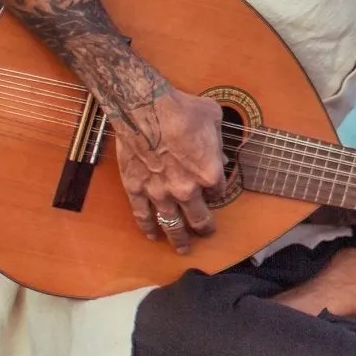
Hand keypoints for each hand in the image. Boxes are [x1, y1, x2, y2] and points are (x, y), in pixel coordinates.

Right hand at [112, 80, 226, 252]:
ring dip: (178, 238)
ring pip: (171, 224)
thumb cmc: (181, 109)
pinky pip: (142, 215)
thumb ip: (218, 141)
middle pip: (199, 218)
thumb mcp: (213, 119)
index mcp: (209, 173)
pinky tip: (152, 235)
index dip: (217, 193)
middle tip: (206, 233)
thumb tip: (219, 152)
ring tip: (183, 248)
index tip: (215, 192)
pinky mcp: (136, 189)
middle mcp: (186, 189)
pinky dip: (147, 228)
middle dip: (204, 229)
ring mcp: (160, 192)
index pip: (219, 193)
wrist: (144, 108)